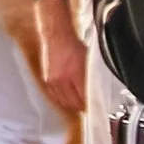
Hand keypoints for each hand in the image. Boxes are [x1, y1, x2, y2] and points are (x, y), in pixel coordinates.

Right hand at [36, 0, 86, 114]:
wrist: (57, 36)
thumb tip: (96, 91)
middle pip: (74, 103)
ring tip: (79, 104)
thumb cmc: (73, 45)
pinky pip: (55, 97)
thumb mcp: (88, 61)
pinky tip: (67, 99)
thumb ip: (91, 78)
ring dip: (72, 105)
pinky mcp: (47, 81)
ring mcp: (54, 81)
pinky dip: (62, 100)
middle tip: (88, 106)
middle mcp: (63, 80)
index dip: (91, 105)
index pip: (84, 98)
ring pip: (64, 102)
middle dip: (82, 106)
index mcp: (75, 74)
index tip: (95, 107)